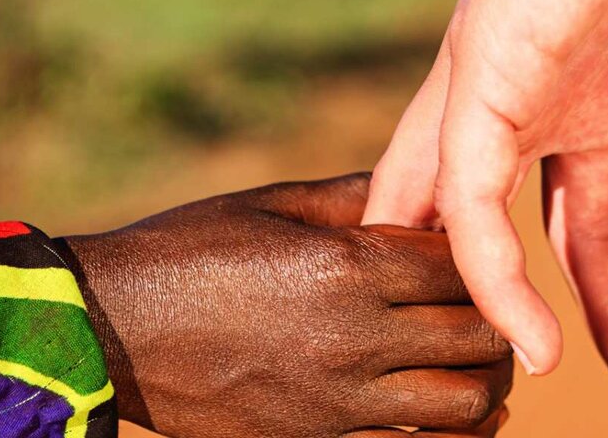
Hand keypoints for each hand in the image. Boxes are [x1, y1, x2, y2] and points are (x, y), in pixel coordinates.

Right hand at [64, 173, 512, 436]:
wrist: (110, 328)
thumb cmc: (188, 250)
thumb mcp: (273, 204)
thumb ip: (358, 196)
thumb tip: (423, 191)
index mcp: (345, 264)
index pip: (463, 265)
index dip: (481, 258)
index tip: (472, 257)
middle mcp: (353, 335)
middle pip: (479, 337)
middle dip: (497, 322)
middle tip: (488, 314)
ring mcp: (337, 401)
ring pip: (465, 405)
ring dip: (485, 384)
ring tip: (476, 368)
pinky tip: (446, 417)